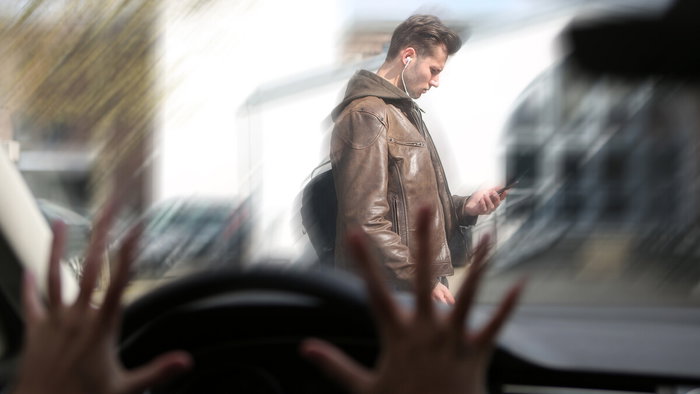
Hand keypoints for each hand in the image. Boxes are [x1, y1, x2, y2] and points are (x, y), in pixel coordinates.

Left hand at [13, 201, 191, 393]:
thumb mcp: (125, 388)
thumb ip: (157, 371)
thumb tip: (185, 360)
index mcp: (101, 327)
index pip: (119, 282)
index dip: (128, 254)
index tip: (135, 230)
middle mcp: (76, 317)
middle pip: (90, 268)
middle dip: (100, 236)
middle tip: (106, 211)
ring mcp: (53, 321)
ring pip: (55, 275)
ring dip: (57, 248)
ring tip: (60, 224)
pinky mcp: (34, 330)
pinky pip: (31, 301)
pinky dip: (28, 284)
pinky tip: (28, 268)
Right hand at [300, 207, 523, 393]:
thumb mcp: (363, 389)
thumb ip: (334, 366)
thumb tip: (306, 348)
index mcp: (398, 336)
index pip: (375, 292)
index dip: (364, 261)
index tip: (354, 233)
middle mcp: (427, 331)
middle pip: (425, 278)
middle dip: (423, 241)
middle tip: (425, 209)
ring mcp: (454, 340)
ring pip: (468, 296)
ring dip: (477, 267)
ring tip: (484, 239)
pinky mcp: (477, 352)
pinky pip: (495, 326)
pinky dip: (508, 307)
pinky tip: (520, 283)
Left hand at [463, 187, 504, 215]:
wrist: (468, 203)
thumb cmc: (477, 198)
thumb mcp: (485, 191)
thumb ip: (493, 189)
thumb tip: (500, 186)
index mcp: (494, 202)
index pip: (501, 199)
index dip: (504, 195)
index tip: (506, 190)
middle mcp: (492, 207)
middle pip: (498, 203)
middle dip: (496, 197)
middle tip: (492, 192)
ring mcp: (487, 210)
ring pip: (491, 206)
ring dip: (488, 199)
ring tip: (484, 195)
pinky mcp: (482, 212)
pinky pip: (484, 208)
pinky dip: (483, 203)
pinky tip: (481, 199)